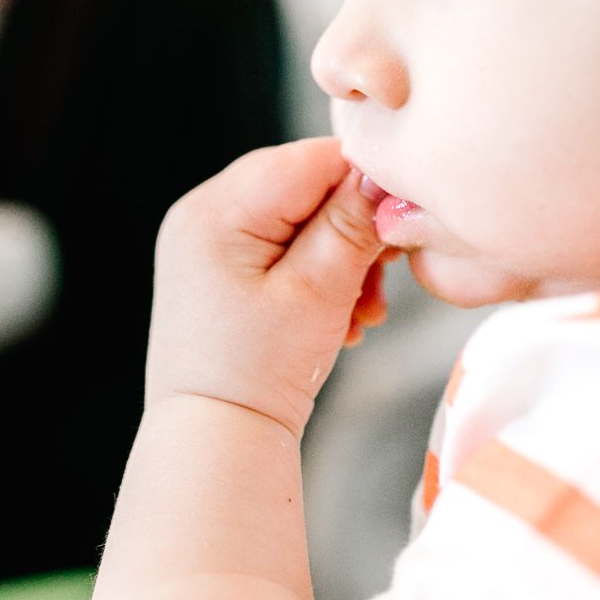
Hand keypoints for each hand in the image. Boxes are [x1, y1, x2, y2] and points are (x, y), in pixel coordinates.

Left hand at [145, 137, 393, 438]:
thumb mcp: (317, 292)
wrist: (214, 439)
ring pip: (297, 215)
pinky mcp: (216, 266)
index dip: (364, 185)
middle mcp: (201, 212)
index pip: (310, 160)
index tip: (398, 229)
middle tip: (380, 279)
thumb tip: (384, 173)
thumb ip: (351, 225)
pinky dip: (316, 272)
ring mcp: (204, 239)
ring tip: (360, 310)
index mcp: (216, 210)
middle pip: (303, 185)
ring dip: (340, 255)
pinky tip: (338, 314)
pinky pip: (279, 243)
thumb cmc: (258, 373)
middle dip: (351, 228)